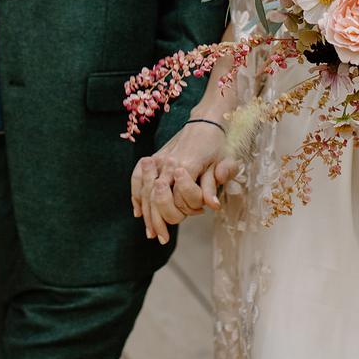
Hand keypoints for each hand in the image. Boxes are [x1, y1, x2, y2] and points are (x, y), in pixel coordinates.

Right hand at [131, 121, 238, 242]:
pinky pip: (137, 179)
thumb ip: (213, 185)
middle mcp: (168, 163)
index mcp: (187, 164)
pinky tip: (138, 212)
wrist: (206, 121)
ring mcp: (158, 160)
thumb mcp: (223, 162)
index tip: (198, 212)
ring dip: (147, 215)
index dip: (189, 208)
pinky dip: (136, 196)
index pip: (180, 196)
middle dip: (160, 220)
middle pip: (157, 198)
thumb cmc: (217, 143)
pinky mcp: (153, 158)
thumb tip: (212, 206)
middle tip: (162, 238)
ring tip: (151, 233)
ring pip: (145, 192)